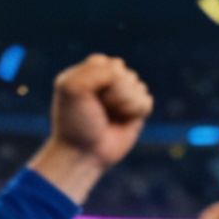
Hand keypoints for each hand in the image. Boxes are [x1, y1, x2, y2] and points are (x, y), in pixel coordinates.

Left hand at [31, 55, 150, 199]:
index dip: (102, 81)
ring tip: (110, 116)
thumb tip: (125, 73)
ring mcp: (123, 95)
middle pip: (126, 75)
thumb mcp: (72, 87)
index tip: (85, 96)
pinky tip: (124, 121)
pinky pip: (146, 101)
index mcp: (90, 72)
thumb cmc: (75, 121)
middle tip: (98, 109)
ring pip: (138, 87)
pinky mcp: (137, 111)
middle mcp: (108, 81)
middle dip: (114, 94)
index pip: (108, 64)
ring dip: (124, 104)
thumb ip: (97, 70)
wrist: (83, 153)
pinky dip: (136, 112)